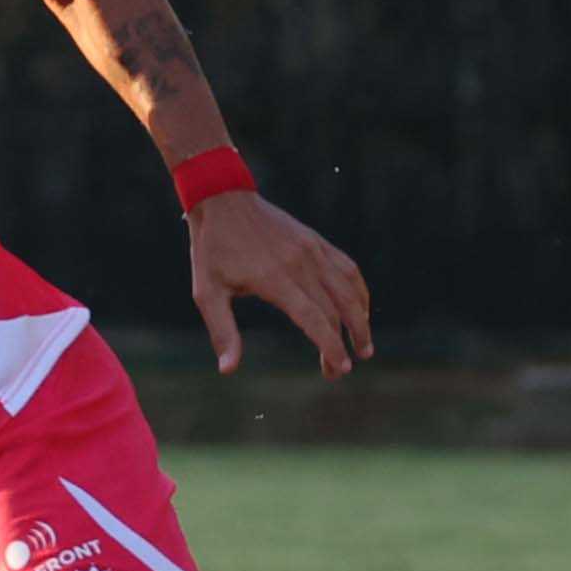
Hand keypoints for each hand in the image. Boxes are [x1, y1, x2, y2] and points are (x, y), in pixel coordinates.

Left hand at [189, 189, 371, 377]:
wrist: (223, 200)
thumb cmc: (212, 250)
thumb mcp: (206, 293)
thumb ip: (223, 332)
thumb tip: (228, 370)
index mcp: (274, 279)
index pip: (314, 319)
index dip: (330, 347)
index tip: (339, 369)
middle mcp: (300, 264)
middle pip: (335, 310)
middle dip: (343, 344)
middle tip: (341, 370)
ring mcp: (313, 251)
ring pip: (350, 290)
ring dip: (361, 320)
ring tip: (364, 346)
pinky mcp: (317, 241)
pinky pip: (348, 270)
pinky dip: (359, 293)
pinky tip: (360, 311)